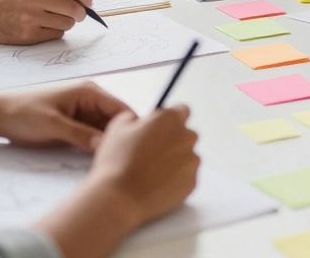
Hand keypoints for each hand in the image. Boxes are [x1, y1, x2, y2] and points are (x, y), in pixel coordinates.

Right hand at [0, 0, 91, 44]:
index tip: (88, 1)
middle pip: (73, 7)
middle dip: (81, 13)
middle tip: (80, 14)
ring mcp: (30, 17)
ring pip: (67, 23)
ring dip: (68, 22)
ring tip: (56, 18)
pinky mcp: (28, 35)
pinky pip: (56, 34)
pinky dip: (56, 31)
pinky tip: (45, 26)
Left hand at [0, 82, 131, 151]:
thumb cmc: (22, 113)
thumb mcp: (53, 125)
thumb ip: (81, 135)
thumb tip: (106, 146)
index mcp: (89, 92)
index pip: (120, 109)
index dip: (130, 127)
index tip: (134, 149)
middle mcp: (90, 100)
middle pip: (115, 121)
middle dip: (120, 138)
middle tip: (124, 160)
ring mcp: (83, 113)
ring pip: (105, 131)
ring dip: (108, 144)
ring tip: (114, 161)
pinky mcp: (75, 125)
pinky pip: (93, 136)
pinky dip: (96, 147)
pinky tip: (99, 160)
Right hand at [87, 105, 199, 226]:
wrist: (120, 199)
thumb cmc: (117, 162)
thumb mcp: (117, 127)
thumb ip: (133, 117)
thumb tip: (140, 122)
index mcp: (170, 119)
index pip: (181, 111)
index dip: (169, 119)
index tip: (160, 128)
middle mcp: (186, 137)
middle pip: (186, 135)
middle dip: (172, 141)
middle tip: (151, 153)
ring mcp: (191, 161)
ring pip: (187, 157)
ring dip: (175, 161)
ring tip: (151, 172)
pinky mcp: (192, 183)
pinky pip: (187, 177)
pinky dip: (176, 180)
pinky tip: (156, 185)